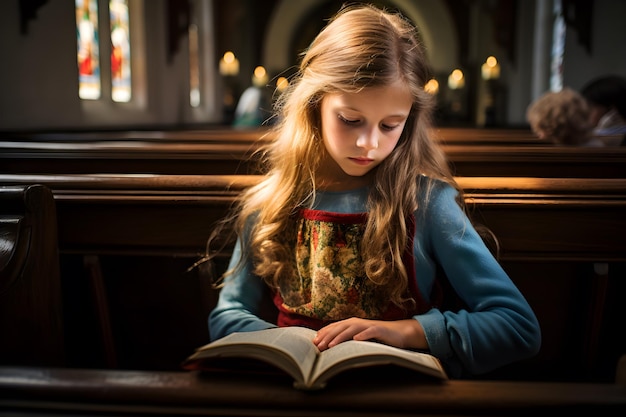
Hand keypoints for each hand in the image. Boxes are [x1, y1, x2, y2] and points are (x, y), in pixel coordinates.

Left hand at [313, 317, 428, 350]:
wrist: (397, 333)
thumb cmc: (375, 337)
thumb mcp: (358, 338)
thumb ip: (345, 339)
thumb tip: (327, 347)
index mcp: (351, 323)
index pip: (334, 327)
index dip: (323, 333)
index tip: (313, 342)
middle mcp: (357, 322)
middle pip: (340, 328)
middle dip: (328, 337)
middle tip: (318, 346)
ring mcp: (367, 325)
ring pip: (351, 329)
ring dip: (340, 337)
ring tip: (331, 345)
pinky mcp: (379, 329)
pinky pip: (369, 332)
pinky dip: (363, 335)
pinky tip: (356, 340)